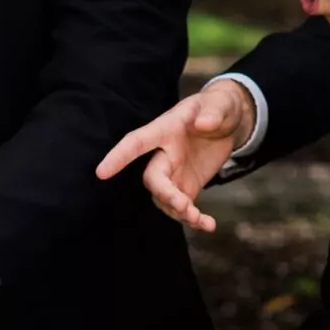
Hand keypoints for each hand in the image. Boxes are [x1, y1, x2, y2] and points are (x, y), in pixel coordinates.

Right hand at [97, 79, 255, 231]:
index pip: (137, 142)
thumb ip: (214, 112)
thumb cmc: (218, 107)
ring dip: (178, 213)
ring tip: (199, 220)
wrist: (228, 122)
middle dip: (164, 194)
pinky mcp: (187, 187)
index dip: (119, 156)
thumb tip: (206, 123)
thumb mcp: (221, 104)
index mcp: (165, 130)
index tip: (101, 173)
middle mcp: (164, 154)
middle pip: (153, 178)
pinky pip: (183, 208)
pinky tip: (208, 225)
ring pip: (164, 199)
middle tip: (184, 206)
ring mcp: (174, 174)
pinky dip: (194, 220)